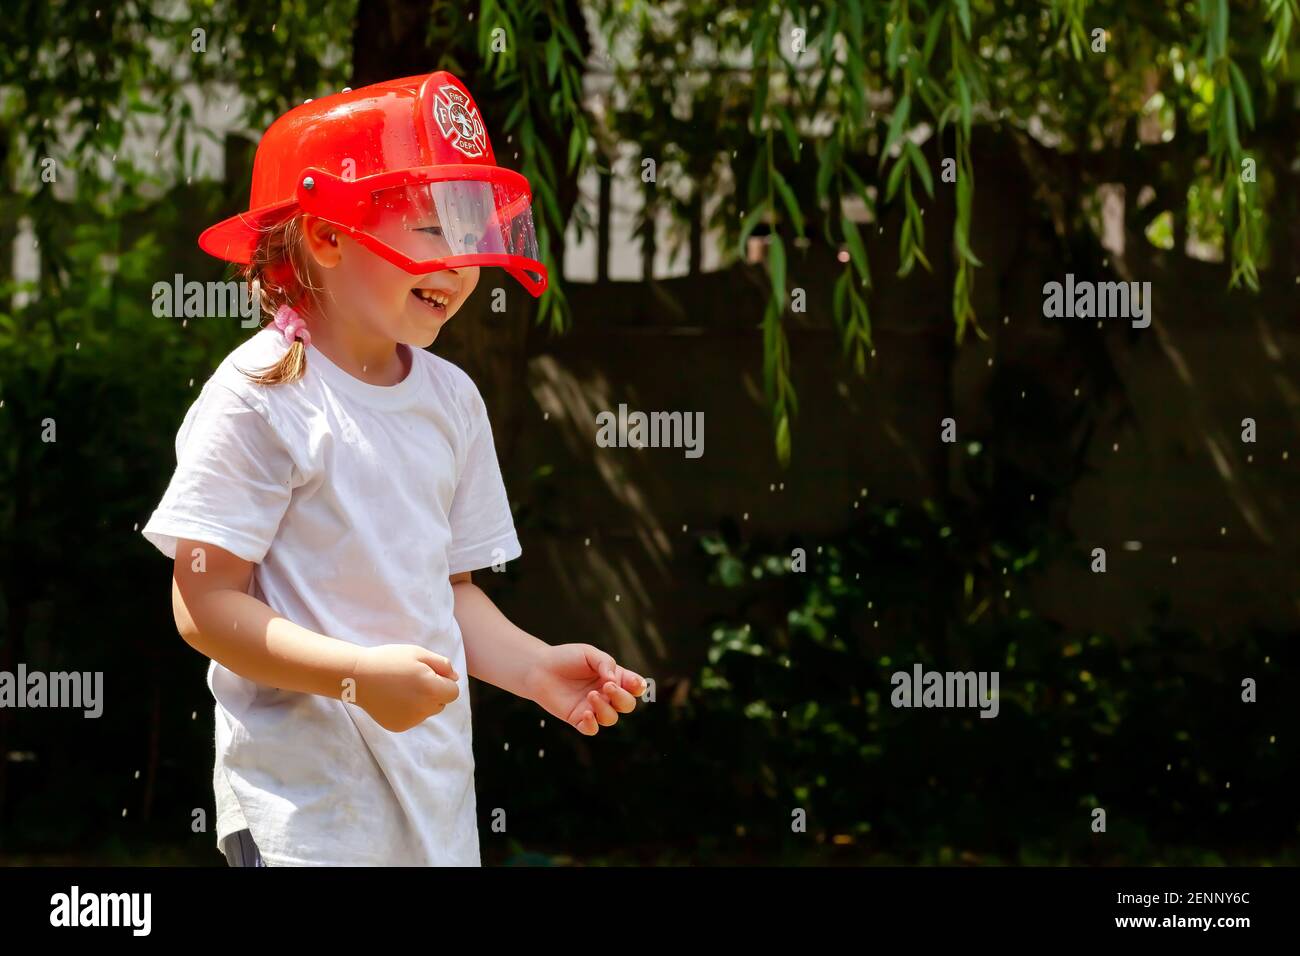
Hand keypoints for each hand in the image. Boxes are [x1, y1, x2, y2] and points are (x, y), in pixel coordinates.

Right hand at [351, 644, 460, 732]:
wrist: (357, 677)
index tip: (427, 673)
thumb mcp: (418, 653)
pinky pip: (413, 718)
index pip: (453, 692)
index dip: (443, 681)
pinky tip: (393, 698)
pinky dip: (408, 710)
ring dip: (422, 701)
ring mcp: (411, 720)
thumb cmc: (389, 660)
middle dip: (434, 692)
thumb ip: (442, 665)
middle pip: (441, 703)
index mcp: (431, 689)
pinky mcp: (399, 727)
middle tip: (412, 678)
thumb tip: (455, 678)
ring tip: (401, 687)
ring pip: (427, 712)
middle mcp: (424, 709)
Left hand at [524, 643, 646, 735]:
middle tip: (607, 686)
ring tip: (591, 695)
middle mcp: (606, 694)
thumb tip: (615, 681)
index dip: (638, 686)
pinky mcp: (578, 719)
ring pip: (611, 718)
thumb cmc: (565, 658)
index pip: (635, 687)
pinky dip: (592, 724)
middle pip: (627, 705)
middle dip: (622, 697)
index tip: (632, 682)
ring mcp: (593, 708)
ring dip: (605, 708)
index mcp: (613, 677)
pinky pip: (592, 729)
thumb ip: (606, 663)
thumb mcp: (589, 654)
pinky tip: (586, 712)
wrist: (539, 668)